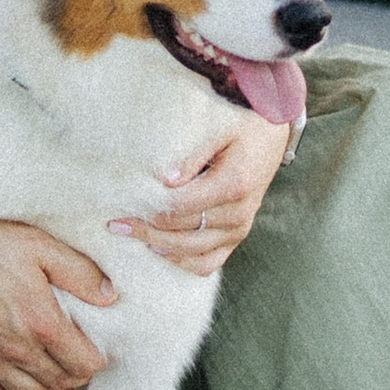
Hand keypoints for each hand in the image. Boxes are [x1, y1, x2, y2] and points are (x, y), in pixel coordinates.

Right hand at [0, 216, 118, 389]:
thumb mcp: (32, 244)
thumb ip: (78, 271)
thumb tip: (110, 295)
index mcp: (42, 324)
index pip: (86, 362)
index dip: (98, 357)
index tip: (97, 347)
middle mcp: (18, 353)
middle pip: (62, 382)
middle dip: (78, 375)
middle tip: (81, 362)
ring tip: (61, 384)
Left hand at [115, 108, 295, 275]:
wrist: (272, 138)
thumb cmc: (243, 128)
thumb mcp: (220, 129)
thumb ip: (193, 154)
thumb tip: (165, 180)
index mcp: (234, 183)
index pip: (182, 207)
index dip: (149, 212)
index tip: (121, 212)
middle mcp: (239, 212)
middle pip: (183, 232)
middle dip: (146, 230)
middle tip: (117, 226)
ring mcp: (240, 228)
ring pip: (193, 252)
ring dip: (160, 246)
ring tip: (134, 236)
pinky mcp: (238, 236)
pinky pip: (210, 262)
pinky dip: (185, 262)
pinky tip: (163, 251)